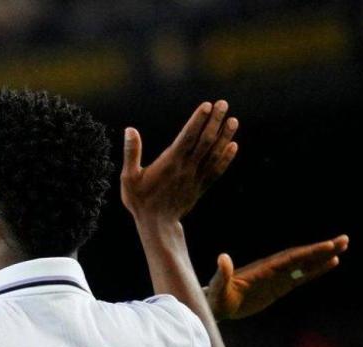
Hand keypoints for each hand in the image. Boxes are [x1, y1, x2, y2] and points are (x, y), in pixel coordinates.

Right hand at [121, 100, 237, 223]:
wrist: (157, 225)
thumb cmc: (140, 201)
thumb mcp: (129, 178)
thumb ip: (131, 153)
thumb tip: (130, 130)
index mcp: (170, 163)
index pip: (188, 136)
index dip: (198, 120)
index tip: (207, 105)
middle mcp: (186, 168)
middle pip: (205, 141)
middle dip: (215, 121)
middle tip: (224, 104)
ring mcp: (196, 178)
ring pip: (214, 154)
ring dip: (225, 136)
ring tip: (233, 120)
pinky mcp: (200, 187)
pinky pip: (217, 171)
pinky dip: (226, 158)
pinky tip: (233, 146)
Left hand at [207, 234, 349, 319]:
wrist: (216, 305)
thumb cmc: (216, 298)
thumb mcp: (218, 288)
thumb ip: (222, 274)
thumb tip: (222, 257)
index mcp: (263, 269)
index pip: (290, 258)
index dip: (309, 253)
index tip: (327, 246)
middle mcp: (273, 269)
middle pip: (301, 256)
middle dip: (322, 249)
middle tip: (344, 239)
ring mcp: (277, 277)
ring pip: (303, 264)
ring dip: (322, 256)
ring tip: (342, 247)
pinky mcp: (278, 286)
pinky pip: (300, 277)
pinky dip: (315, 270)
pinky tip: (330, 264)